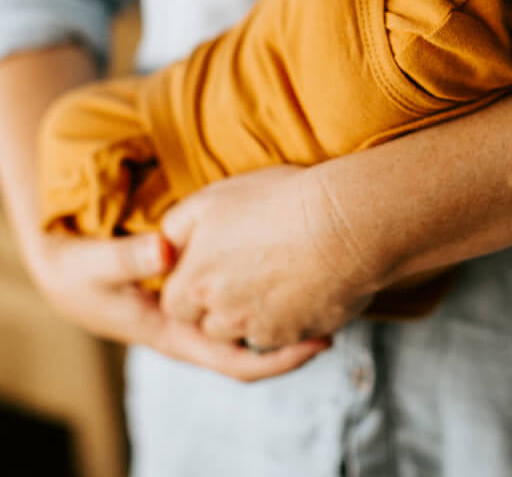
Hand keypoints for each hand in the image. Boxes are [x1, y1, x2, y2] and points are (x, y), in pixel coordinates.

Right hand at [28, 230, 329, 381]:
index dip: (280, 358)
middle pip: (256, 348)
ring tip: (330, 294)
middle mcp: (194, 331)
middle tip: (342, 312)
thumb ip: (128, 257)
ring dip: (288, 317)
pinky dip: (269, 295)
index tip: (319, 342)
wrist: (70, 271)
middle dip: (296, 337)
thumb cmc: (80, 273)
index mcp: (175, 335)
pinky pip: (243, 305)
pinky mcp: (204, 295)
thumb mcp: (96, 264)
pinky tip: (293, 271)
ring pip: (253, 326)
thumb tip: (165, 249)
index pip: (237, 360)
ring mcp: (200, 315)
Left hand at [160, 166, 376, 349]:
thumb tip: (163, 244)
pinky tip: (304, 284)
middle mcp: (222, 314)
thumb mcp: (213, 198)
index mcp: (195, 281)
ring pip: (246, 332)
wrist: (342, 223)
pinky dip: (289, 318)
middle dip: (220, 304)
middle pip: (208, 323)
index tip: (213, 262)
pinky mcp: (296, 336)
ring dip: (253, 314)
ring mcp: (261, 328)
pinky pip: (283, 338)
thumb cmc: (279, 201)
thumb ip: (178, 225)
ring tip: (277, 275)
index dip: (192, 281)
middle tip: (247, 269)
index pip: (175, 301)